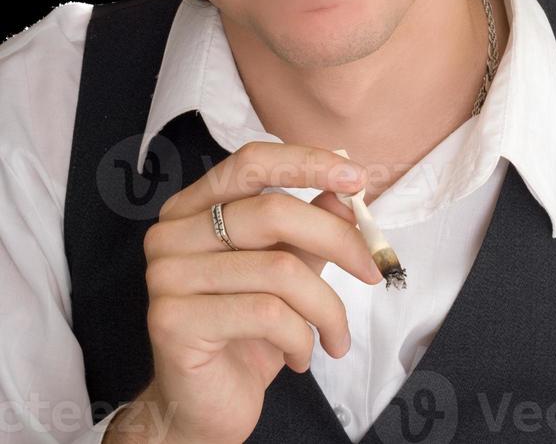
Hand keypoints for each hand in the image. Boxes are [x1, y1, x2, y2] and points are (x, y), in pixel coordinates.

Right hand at [141, 142, 382, 443]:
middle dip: (337, 240)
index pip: (250, 162)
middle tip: (372, 270)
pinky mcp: (173, 320)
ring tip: (336, 336)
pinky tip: (302, 357)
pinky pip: (266, 314)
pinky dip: (301, 338)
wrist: (202, 409)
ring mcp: (167, 275)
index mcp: (193, 207)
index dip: (306, 163)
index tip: (358, 178)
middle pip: (272, 212)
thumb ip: (308, 230)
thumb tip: (346, 194)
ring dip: (326, 308)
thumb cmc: (245, 334)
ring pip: (279, 269)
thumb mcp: (285, 272)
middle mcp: (171, 233)